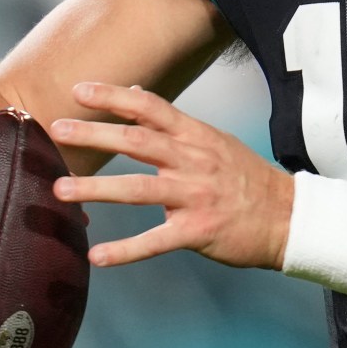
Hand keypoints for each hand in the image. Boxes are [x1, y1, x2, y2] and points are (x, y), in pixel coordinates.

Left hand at [48, 82, 295, 269]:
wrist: (289, 217)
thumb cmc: (248, 180)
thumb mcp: (215, 141)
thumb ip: (174, 124)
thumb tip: (139, 95)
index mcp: (196, 137)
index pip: (150, 109)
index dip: (114, 97)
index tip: (80, 91)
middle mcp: (194, 162)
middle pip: (137, 142)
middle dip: (95, 134)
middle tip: (57, 129)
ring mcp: (196, 197)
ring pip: (138, 190)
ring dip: (97, 189)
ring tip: (61, 189)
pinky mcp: (198, 231)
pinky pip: (156, 241)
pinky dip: (125, 251)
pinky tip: (97, 256)